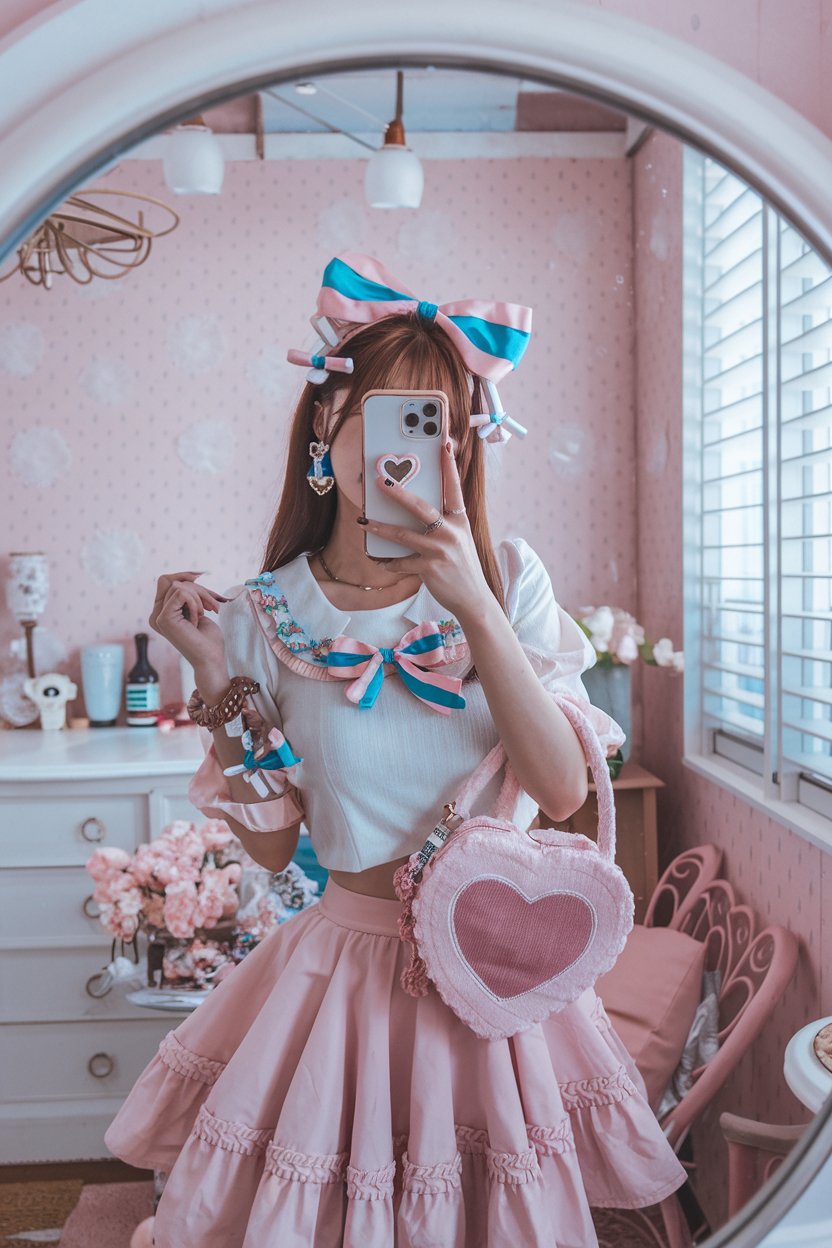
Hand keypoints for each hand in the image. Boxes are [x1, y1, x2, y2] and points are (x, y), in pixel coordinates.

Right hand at [148, 571, 227, 673]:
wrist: (211, 659)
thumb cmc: (208, 639)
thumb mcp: (198, 609)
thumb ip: (188, 594)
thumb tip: (191, 575)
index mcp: (161, 612)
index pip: (166, 581)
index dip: (184, 575)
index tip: (201, 575)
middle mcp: (156, 614)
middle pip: (172, 581)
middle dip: (198, 588)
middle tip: (213, 605)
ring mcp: (158, 617)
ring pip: (179, 586)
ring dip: (200, 597)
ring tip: (206, 613)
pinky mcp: (164, 618)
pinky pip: (181, 593)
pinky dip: (195, 602)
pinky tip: (199, 618)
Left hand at [361, 441, 491, 621]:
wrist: (473, 599)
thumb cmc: (462, 567)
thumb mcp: (460, 540)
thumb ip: (444, 525)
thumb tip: (414, 511)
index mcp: (460, 521)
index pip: (454, 488)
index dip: (449, 466)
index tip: (444, 444)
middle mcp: (451, 533)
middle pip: (420, 507)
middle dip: (398, 493)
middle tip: (381, 481)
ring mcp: (440, 551)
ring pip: (403, 534)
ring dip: (380, 528)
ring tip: (363, 521)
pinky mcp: (429, 568)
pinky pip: (401, 562)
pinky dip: (387, 562)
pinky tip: (378, 560)